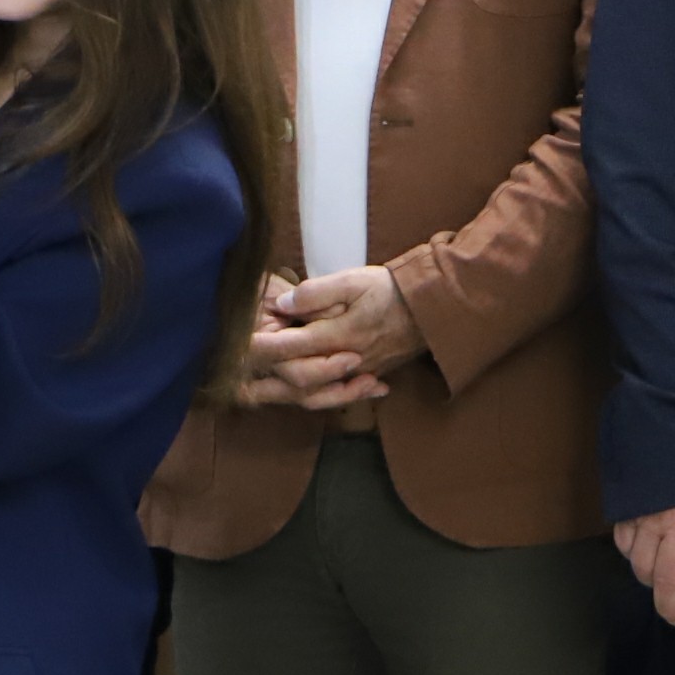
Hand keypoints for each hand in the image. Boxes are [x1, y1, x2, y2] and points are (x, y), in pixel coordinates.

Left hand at [246, 266, 426, 411]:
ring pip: (316, 394)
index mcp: (337, 336)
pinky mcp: (371, 374)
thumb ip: (316, 293)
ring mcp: (359, 373)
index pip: (288, 349)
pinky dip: (319, 392)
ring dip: (289, 390)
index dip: (259, 346)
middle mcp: (345, 362)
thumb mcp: (353, 280)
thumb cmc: (393, 290)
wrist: (437, 309)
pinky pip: (339, 393)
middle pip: (297, 381)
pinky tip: (309, 384)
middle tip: (244, 367)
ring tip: (266, 385)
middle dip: (268, 374)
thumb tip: (283, 305)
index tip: (238, 341)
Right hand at [612, 481, 674, 628]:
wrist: (670, 404)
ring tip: (659, 580)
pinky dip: (630, 552)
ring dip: (650, 580)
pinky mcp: (624, 508)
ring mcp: (646, 521)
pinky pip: (622, 543)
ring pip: (640, 569)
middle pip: (669, 587)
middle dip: (672, 609)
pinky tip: (639, 548)